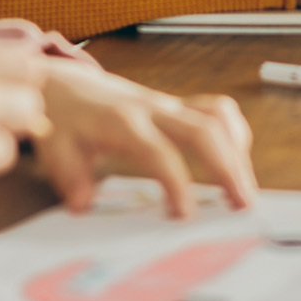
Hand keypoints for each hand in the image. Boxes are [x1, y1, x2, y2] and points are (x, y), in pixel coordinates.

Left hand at [33, 62, 257, 217]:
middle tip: (243, 205)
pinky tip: (236, 162)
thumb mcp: (54, 149)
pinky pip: (215, 110)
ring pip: (216, 118)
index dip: (175, 181)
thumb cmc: (64, 120)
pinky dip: (233, 133)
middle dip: (228, 167)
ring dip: (237, 153)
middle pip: (203, 129)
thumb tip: (83, 204)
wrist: (65, 85)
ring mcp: (168, 105)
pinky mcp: (177, 106)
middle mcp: (152, 109)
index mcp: (122, 122)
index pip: (158, 151)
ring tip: (245, 191)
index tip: (185, 215)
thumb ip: (69, 176)